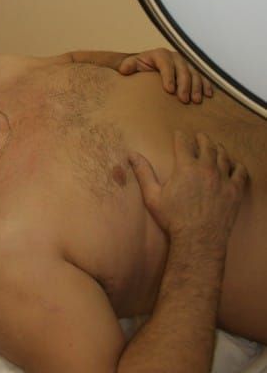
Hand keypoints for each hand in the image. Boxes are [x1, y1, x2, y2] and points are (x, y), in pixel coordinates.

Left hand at [118, 49, 212, 103]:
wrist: (149, 68)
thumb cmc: (140, 68)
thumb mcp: (132, 65)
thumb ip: (128, 66)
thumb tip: (124, 70)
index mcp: (160, 55)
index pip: (166, 64)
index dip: (168, 76)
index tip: (169, 90)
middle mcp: (175, 57)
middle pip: (182, 69)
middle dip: (184, 85)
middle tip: (183, 100)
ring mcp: (185, 64)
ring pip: (194, 74)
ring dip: (196, 87)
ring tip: (196, 101)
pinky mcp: (192, 72)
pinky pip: (202, 77)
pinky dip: (206, 85)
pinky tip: (208, 95)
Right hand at [130, 131, 247, 247]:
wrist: (198, 239)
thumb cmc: (174, 219)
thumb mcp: (153, 196)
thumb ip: (143, 173)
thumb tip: (132, 154)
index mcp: (186, 167)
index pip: (183, 143)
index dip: (180, 136)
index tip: (179, 134)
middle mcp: (206, 168)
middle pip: (206, 145)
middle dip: (202, 138)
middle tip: (200, 136)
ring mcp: (222, 179)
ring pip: (223, 156)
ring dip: (218, 148)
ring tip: (216, 146)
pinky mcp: (234, 191)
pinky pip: (240, 172)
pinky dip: (237, 165)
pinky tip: (234, 165)